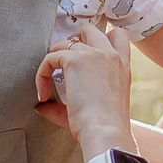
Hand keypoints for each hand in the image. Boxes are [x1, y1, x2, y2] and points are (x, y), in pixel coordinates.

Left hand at [37, 20, 133, 150]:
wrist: (106, 132)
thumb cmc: (103, 128)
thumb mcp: (93, 109)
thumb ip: (67, 104)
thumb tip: (41, 107)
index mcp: (122, 66)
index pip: (117, 37)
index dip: (98, 40)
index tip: (83, 54)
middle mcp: (111, 56)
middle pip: (89, 30)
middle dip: (72, 40)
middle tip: (61, 62)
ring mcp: (94, 54)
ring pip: (66, 41)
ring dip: (54, 56)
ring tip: (46, 78)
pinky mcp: (75, 60)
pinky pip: (50, 57)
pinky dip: (42, 73)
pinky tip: (43, 94)